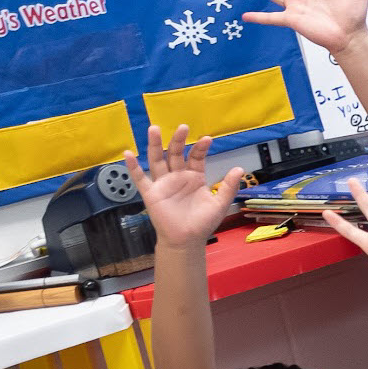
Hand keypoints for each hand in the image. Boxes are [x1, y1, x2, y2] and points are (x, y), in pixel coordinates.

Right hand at [126, 126, 244, 246]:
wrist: (186, 241)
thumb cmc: (203, 222)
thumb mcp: (219, 204)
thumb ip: (228, 186)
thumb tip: (239, 168)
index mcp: (194, 177)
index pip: (196, 157)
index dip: (200, 148)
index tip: (207, 139)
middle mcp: (178, 176)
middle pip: (176, 154)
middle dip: (179, 140)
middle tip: (183, 127)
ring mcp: (163, 183)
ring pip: (157, 160)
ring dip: (155, 145)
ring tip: (154, 128)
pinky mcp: (151, 193)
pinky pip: (140, 179)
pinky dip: (133, 167)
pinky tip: (128, 154)